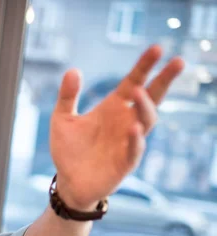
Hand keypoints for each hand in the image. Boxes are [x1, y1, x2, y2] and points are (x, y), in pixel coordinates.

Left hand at [49, 45, 184, 209]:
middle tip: (178, 61)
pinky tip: (133, 128)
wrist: (68, 182)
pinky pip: (135, 150)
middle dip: (164, 80)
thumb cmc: (68, 150)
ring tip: (138, 92)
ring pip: (146, 121)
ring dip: (144, 107)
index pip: (134, 82)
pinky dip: (135, 139)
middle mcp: (125, 121)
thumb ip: (67, 96)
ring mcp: (128, 141)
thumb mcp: (62, 119)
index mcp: (113, 108)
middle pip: (151, 97)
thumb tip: (73, 70)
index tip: (157, 48)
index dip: (145, 66)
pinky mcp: (125, 163)